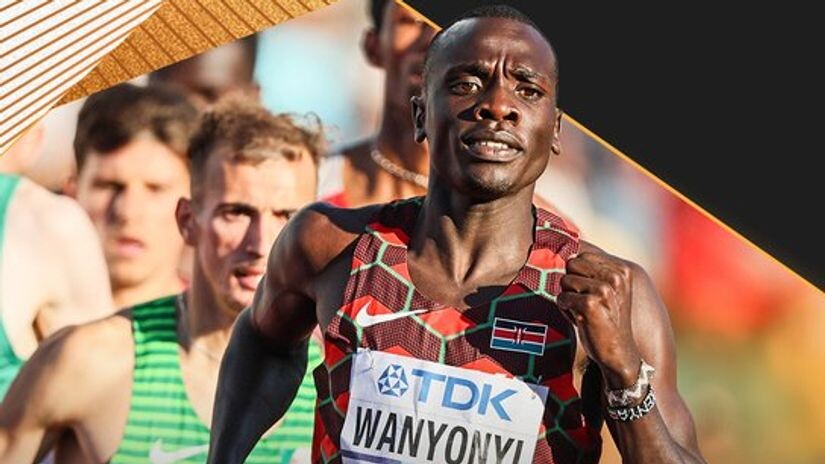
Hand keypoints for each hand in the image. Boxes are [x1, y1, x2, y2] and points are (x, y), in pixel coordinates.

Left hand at [558, 251, 641, 387]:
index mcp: (622, 269)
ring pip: (564, 281)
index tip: (586, 288)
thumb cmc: (608, 319)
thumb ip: (593, 270)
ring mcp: (603, 289)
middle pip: (572, 264)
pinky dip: (566, 309)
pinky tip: (581, 319)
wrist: (619, 353)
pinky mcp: (590, 304)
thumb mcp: (608, 289)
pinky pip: (561, 297)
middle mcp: (615, 276)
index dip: (578, 272)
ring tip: (585, 311)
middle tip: (586, 301)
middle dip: (572, 282)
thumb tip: (566, 246)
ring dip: (569, 297)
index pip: (583, 253)